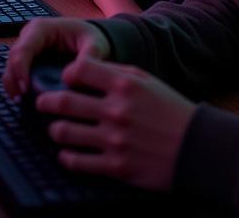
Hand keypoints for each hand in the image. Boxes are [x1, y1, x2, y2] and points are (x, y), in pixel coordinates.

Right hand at [3, 17, 109, 96]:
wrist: (88, 38)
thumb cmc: (89, 37)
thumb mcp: (94, 43)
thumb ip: (89, 56)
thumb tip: (73, 75)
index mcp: (42, 28)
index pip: (23, 49)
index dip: (20, 70)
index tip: (26, 90)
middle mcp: (29, 36)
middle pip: (13, 59)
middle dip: (14, 80)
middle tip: (21, 99)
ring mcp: (27, 47)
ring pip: (11, 67)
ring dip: (13, 85)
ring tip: (21, 102)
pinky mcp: (27, 59)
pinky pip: (16, 73)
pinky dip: (17, 85)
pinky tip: (24, 99)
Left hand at [37, 55, 194, 191]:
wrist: (196, 147)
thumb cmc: (170, 110)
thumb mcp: (146, 81)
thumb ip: (115, 74)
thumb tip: (83, 72)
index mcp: (124, 84)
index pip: (79, 71)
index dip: (67, 74)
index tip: (65, 80)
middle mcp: (116, 110)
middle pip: (65, 102)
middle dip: (47, 102)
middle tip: (41, 103)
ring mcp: (114, 140)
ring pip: (66, 133)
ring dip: (55, 129)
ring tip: (54, 128)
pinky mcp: (116, 167)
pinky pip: (78, 162)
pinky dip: (66, 157)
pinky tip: (66, 153)